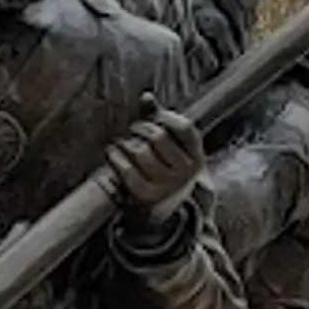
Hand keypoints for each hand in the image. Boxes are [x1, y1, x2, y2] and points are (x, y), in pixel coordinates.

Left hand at [106, 106, 205, 228]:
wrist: (171, 211)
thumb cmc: (170, 170)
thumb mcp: (176, 148)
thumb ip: (162, 120)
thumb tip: (145, 96)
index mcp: (197, 157)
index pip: (184, 128)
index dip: (166, 116)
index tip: (155, 116)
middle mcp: (185, 172)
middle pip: (158, 137)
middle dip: (141, 128)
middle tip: (133, 129)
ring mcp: (166, 185)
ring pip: (141, 152)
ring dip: (126, 141)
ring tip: (122, 140)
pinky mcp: (147, 196)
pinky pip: (127, 170)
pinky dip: (115, 157)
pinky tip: (112, 151)